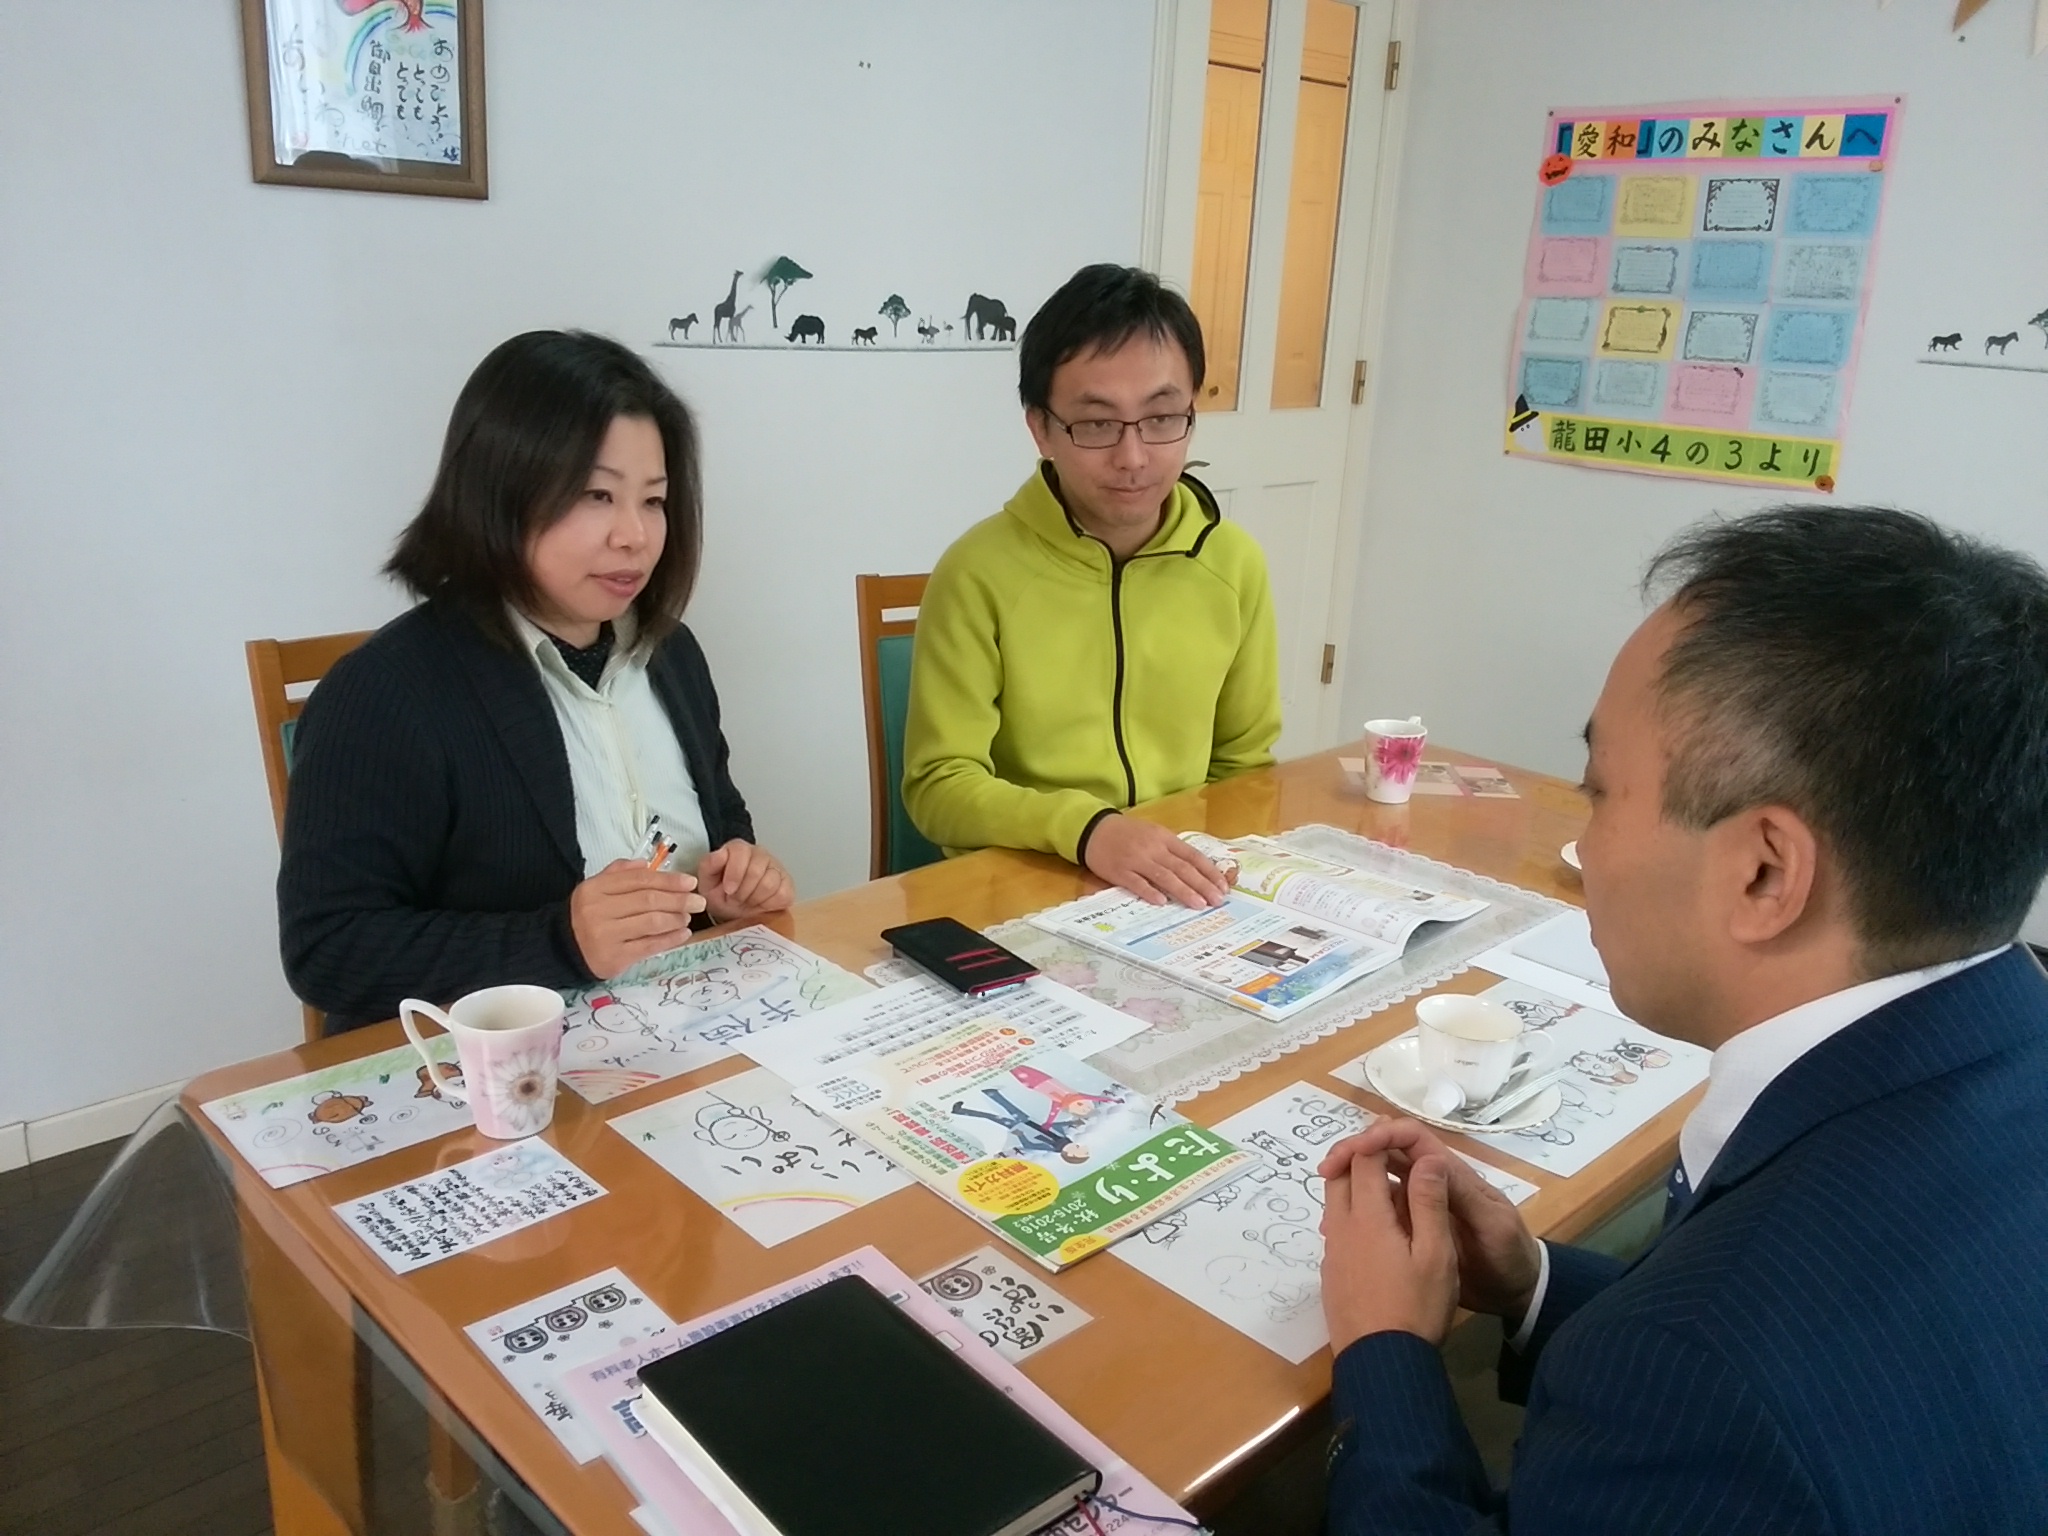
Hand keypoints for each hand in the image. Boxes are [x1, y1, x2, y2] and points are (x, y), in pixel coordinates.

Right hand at [570, 860, 705, 977]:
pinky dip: (670, 939)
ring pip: (651, 922)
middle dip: (678, 899)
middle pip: (648, 900)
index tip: (690, 882)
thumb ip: (619, 873)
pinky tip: (683, 934)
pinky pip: (649, 945)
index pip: (638, 880)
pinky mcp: (614, 957)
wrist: (561, 949)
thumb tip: (647, 864)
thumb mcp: (595, 888)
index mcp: (595, 888)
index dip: (668, 880)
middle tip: (698, 901)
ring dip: (676, 918)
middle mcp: (598, 910)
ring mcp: (606, 935)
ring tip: (688, 917)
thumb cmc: (586, 916)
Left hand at [695, 839, 793, 922]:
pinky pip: (782, 894)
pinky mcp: (787, 885)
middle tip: (735, 899)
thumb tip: (719, 854)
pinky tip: (760, 904)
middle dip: (742, 891)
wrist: (736, 909)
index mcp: (739, 849)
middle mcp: (760, 854)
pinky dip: (768, 904)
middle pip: (756, 870)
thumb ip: (709, 865)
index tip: (728, 890)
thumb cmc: (722, 894)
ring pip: (769, 884)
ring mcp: (776, 868)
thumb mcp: (707, 882)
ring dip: (754, 899)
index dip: (734, 873)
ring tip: (746, 901)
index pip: (741, 852)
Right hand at [1082, 815, 1230, 907]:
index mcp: (1164, 838)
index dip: (1209, 872)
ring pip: (1164, 876)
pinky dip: (1149, 892)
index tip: (1223, 886)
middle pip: (1182, 868)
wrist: (1094, 829)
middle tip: (1217, 900)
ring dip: (1183, 891)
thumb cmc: (1128, 833)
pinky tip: (1162, 902)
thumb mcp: (1153, 834)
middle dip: (1202, 885)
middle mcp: (1153, 848)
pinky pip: (1137, 883)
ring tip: (1199, 905)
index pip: (1192, 856)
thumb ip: (1172, 850)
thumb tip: (1197, 871)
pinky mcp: (1119, 871)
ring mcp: (1136, 860)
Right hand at [1318, 1119, 1543, 1319]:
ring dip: (1351, 1180)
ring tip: (1326, 1196)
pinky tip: (1337, 1227)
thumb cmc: (1509, 1254)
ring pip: (1378, 1181)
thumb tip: (1428, 1160)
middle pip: (1387, 1153)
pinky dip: (1357, 1213)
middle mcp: (1430, 1184)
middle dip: (1355, 1153)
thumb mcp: (1491, 1223)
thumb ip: (1461, 1194)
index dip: (1381, 1135)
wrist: (1517, 1292)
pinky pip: (1380, 1213)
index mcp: (1450, 1175)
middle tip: (1326, 1170)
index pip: (1411, 1138)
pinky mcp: (1411, 1232)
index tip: (1354, 1150)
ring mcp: (1419, 1208)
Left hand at [1321, 1144, 1462, 1351]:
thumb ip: (1430, 1203)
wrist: (1382, 1362)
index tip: (1397, 1134)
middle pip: (1339, 1176)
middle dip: (1359, 1158)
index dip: (1378, 1140)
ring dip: (1354, 1188)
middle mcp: (1341, 1227)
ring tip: (1386, 1192)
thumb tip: (1427, 1158)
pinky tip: (1377, 1234)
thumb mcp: (1437, 1255)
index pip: (1364, 1160)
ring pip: (1334, 1203)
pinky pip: (1336, 1230)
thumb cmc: (1416, 1307)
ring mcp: (1332, 1252)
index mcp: (1367, 1216)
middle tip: (1385, 1156)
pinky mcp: (1331, 1274)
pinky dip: (1352, 1216)